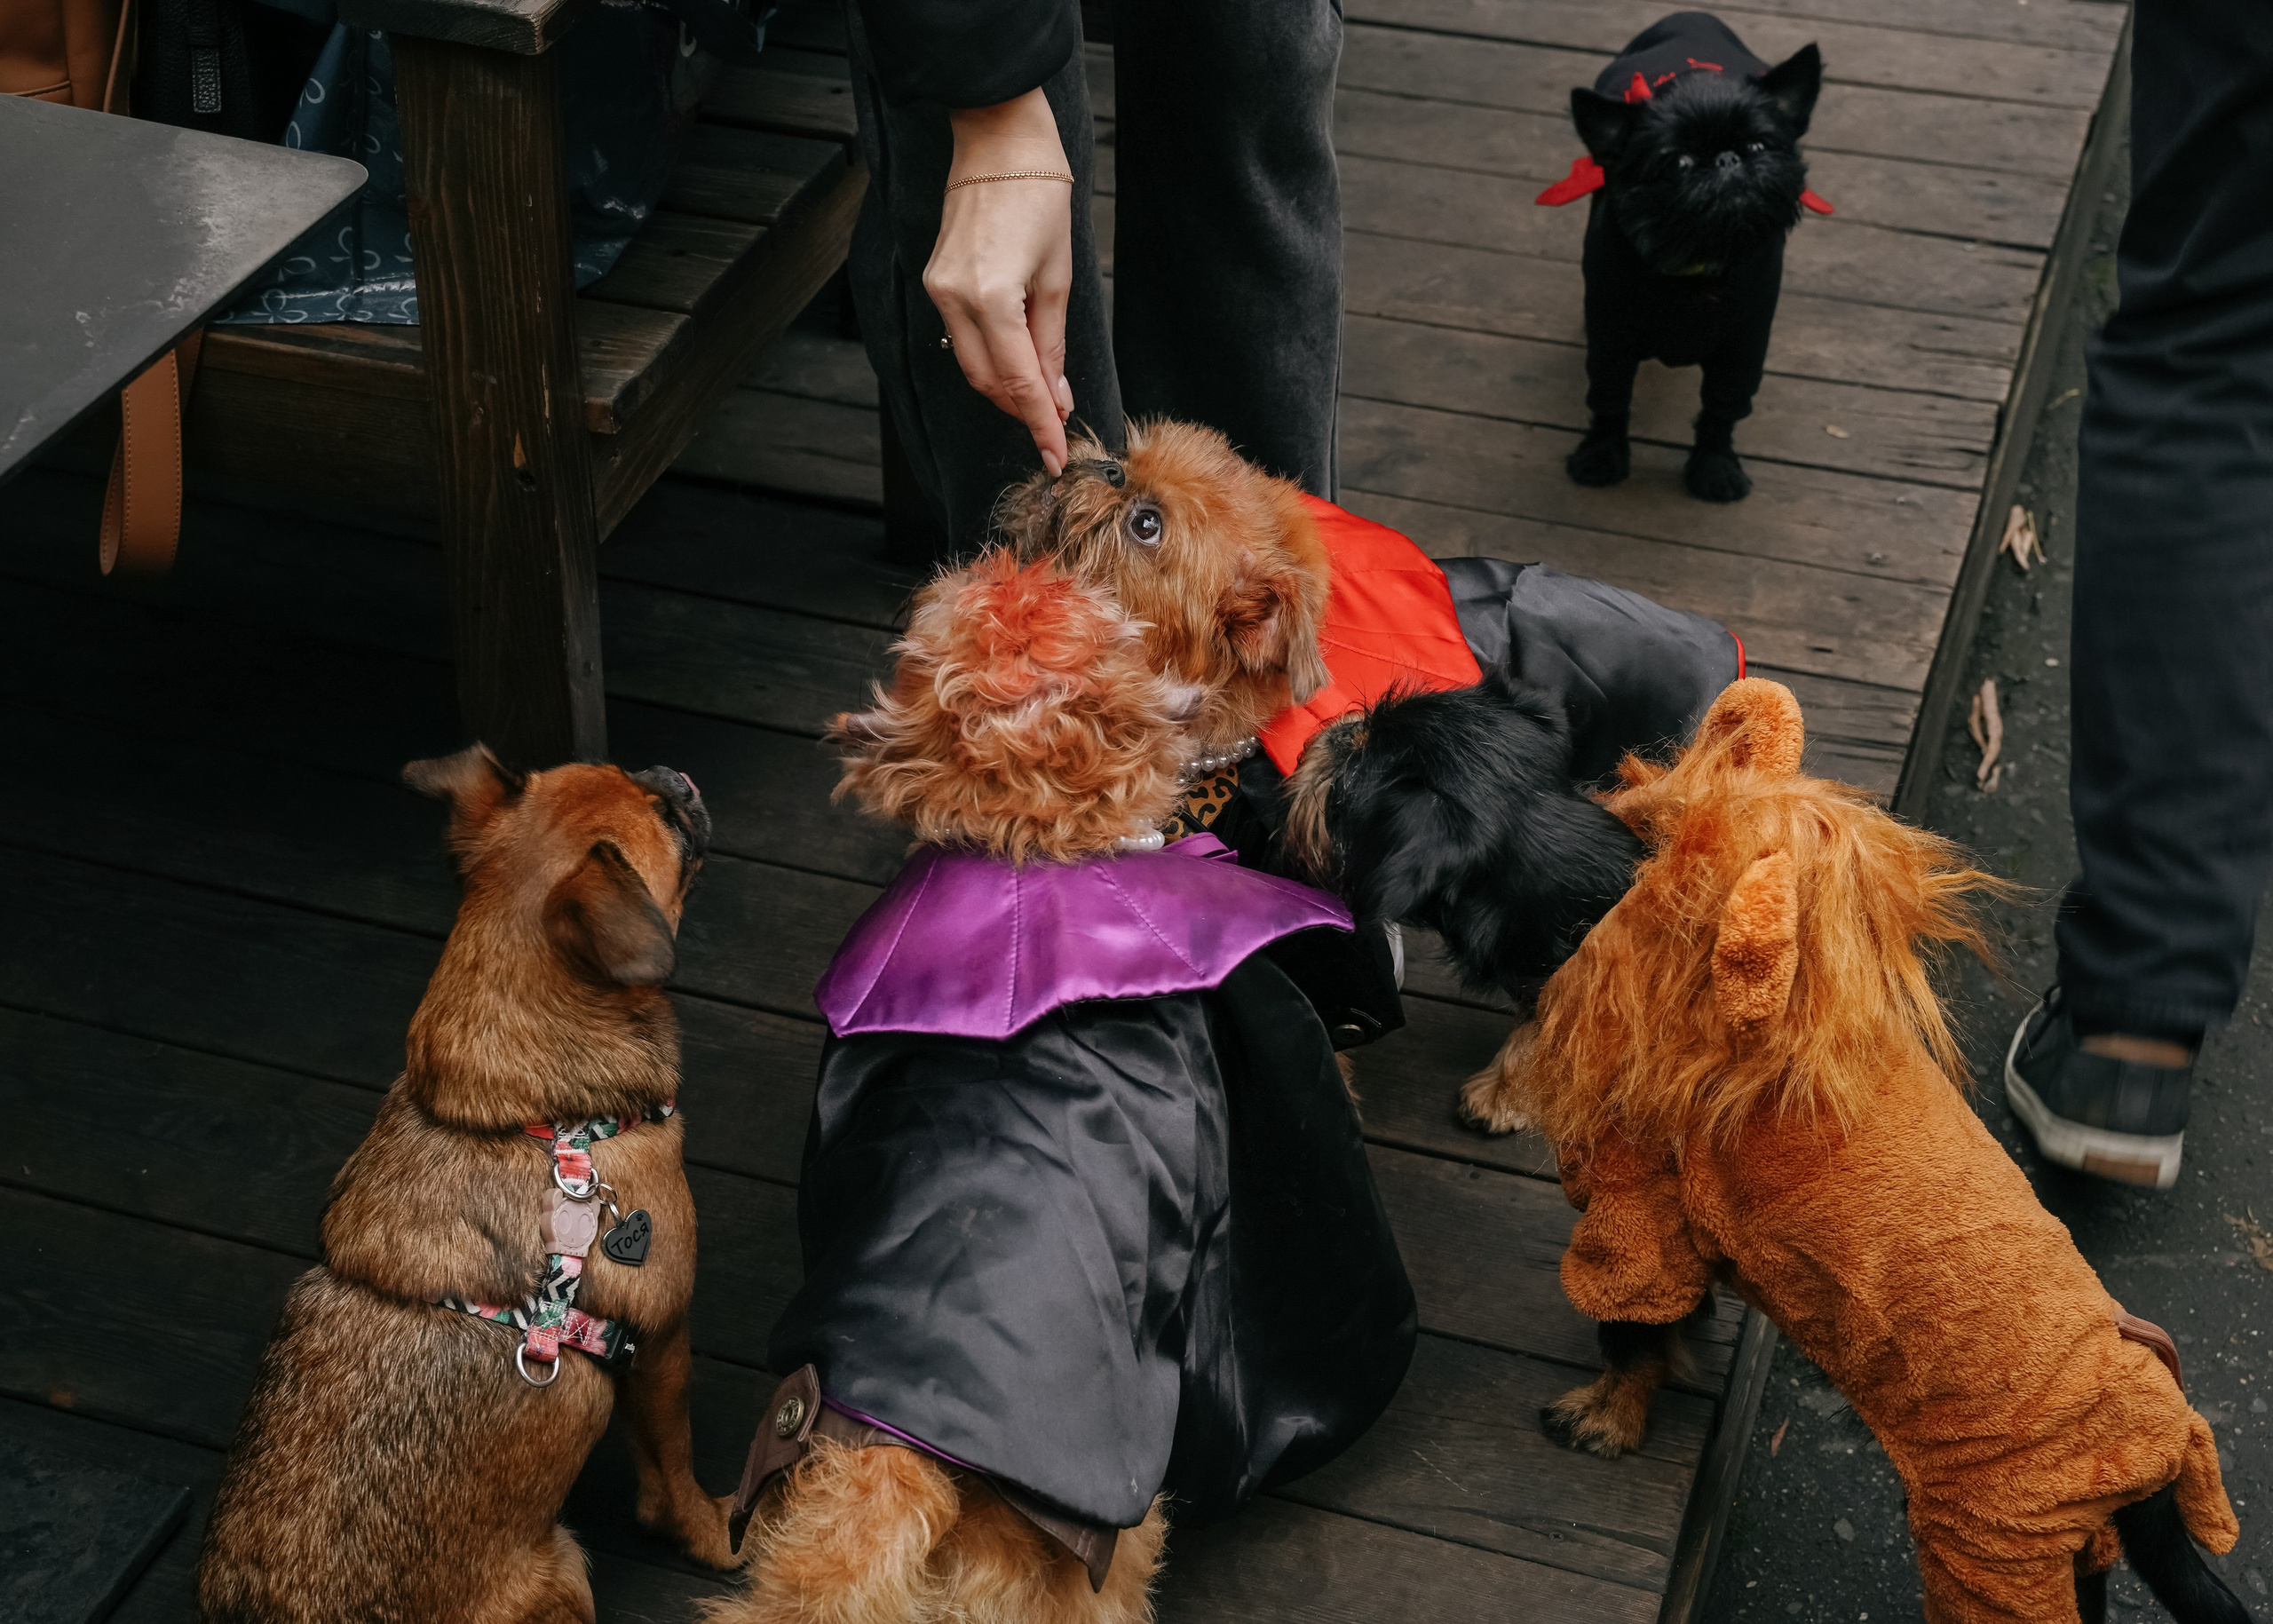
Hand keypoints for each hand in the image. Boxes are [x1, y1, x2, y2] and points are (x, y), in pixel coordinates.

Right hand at [924, 88, 1077, 473]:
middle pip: (987, 380)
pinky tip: (1015, 360)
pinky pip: (960, 336)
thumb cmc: (1039, 196)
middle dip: (1021, 407)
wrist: (998, 142)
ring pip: (970, 363)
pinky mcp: (934, 280)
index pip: (1017, 380)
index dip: (1037, 422)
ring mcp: (938, 289)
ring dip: (1004, 385)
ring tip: (1039, 396)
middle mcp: (954, 298)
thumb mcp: (1058, 276)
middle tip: (1053, 425)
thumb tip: (1055, 393)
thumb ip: (1052, 342)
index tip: (1053, 454)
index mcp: (992, 297)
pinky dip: (989, 356)